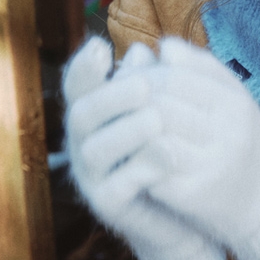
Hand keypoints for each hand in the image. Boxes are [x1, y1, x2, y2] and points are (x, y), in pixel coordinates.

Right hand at [63, 37, 226, 259]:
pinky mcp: (109, 207)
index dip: (83, 67)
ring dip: (126, 132)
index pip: (77, 87)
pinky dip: (140, 170)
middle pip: (81, 115)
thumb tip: (144, 50)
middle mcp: (84, 144)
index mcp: (93, 116)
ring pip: (94, 151)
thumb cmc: (168, 153)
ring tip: (157, 120)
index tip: (100, 46)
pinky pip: (116, 188)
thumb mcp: (163, 113)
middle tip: (144, 86)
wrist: (183, 213)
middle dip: (111, 97)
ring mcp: (92, 177)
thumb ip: (152, 83)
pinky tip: (168, 156)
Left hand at [134, 37, 259, 259]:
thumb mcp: (233, 99)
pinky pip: (152, 170)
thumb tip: (163, 47)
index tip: (127, 83)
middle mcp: (228, 132)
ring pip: (153, 136)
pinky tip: (129, 158)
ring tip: (119, 131)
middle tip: (113, 108)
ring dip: (128, 133)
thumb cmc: (243, 143)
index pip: (175, 76)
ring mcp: (212, 165)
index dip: (143, 76)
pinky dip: (135, 161)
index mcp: (235, 103)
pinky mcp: (196, 195)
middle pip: (160, 104)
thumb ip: (201, 69)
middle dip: (129, 104)